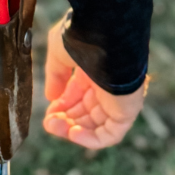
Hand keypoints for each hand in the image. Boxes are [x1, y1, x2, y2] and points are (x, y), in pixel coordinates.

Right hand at [43, 17, 146, 149]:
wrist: (103, 35)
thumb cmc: (81, 38)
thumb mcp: (58, 53)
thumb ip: (55, 76)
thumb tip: (51, 98)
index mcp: (93, 67)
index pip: (78, 93)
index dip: (62, 104)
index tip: (48, 110)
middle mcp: (107, 83)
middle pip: (85, 110)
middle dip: (65, 118)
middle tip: (48, 122)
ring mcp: (117, 98)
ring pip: (95, 124)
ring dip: (73, 129)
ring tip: (54, 126)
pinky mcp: (126, 112)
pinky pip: (110, 134)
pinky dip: (91, 139)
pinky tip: (72, 133)